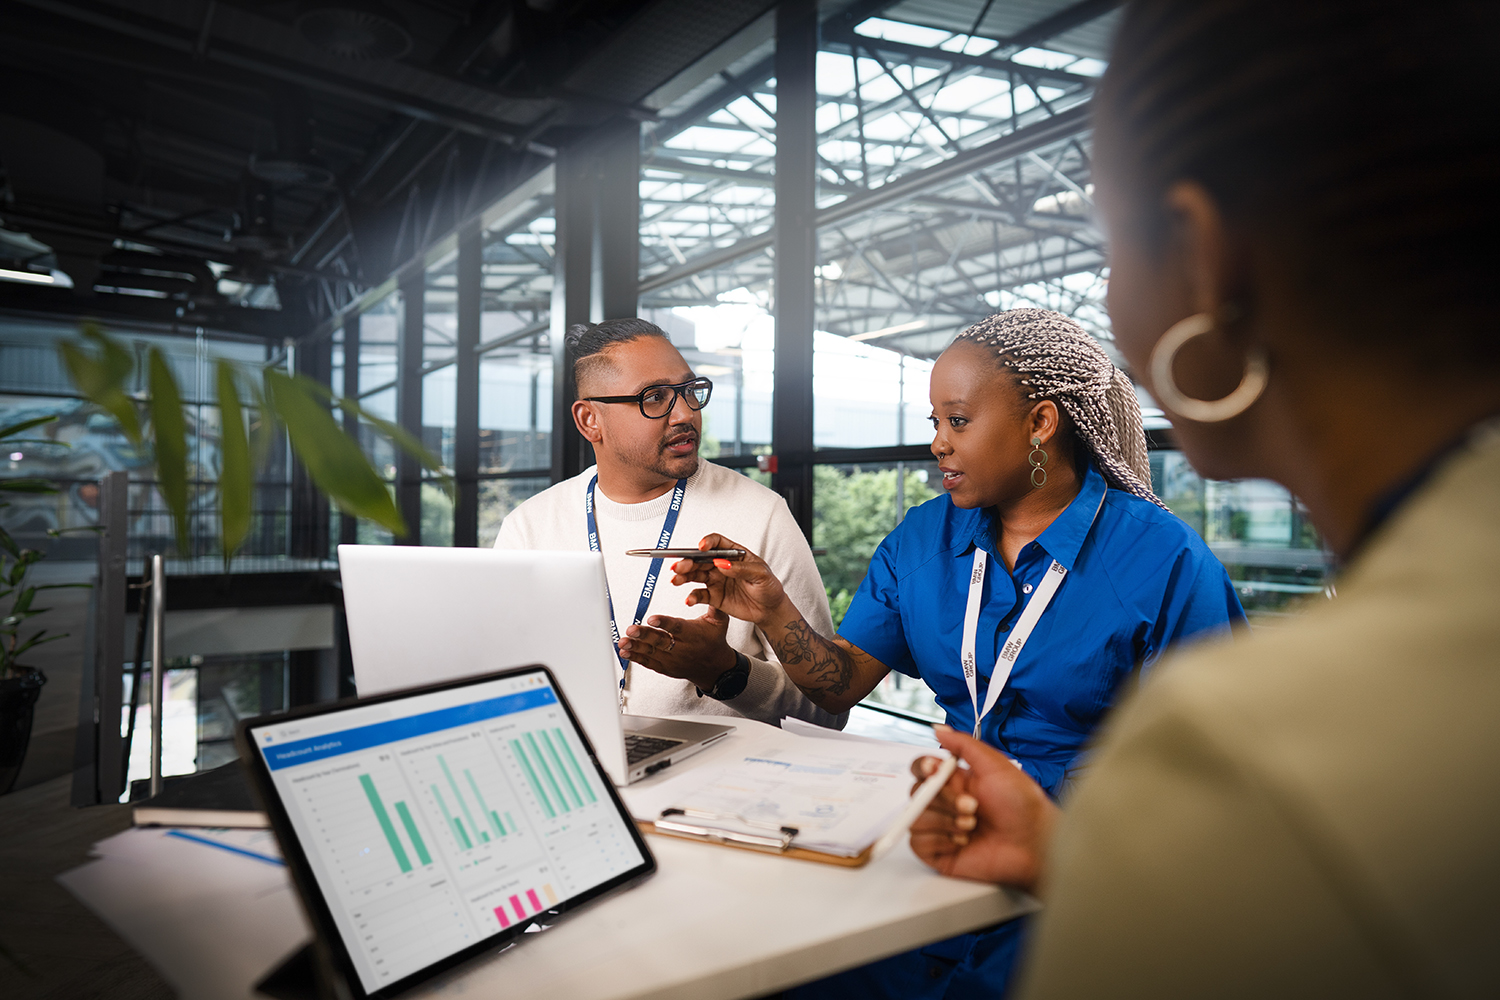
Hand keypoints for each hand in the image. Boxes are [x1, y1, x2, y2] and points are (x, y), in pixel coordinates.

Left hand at [617, 609, 735, 689]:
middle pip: (661, 641)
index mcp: (693, 635)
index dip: (664, 623)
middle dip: (644, 635)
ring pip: (652, 653)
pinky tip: (625, 652)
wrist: (714, 667)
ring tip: (624, 641)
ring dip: (636, 647)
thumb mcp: (719, 621)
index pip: (677, 628)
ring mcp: (673, 660)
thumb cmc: (714, 640)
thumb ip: (712, 603)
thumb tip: (706, 587)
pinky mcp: (665, 667)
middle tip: (632, 629)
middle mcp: (682, 648)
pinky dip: (636, 658)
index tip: (652, 618)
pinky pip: (649, 663)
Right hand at [669, 534, 790, 627]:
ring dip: (683, 576)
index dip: (707, 543)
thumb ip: (740, 569)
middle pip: (700, 559)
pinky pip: (699, 595)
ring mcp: (716, 580)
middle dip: (688, 562)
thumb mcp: (760, 575)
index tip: (701, 548)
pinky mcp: (714, 596)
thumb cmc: (769, 587)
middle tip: (680, 567)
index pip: (716, 543)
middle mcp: (721, 565)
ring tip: (676, 580)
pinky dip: (692, 597)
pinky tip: (689, 599)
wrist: (770, 610)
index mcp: (733, 554)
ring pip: (695, 575)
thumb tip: (721, 563)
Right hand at [908, 726, 1058, 893]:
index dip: (923, 768)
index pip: (923, 769)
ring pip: (915, 817)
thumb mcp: (995, 766)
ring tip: (970, 825)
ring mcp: (942, 829)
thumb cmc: (1023, 807)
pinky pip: (918, 843)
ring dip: (943, 821)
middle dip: (943, 799)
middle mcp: (946, 804)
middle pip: (917, 793)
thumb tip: (938, 729)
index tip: (936, 770)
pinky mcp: (940, 853)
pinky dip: (938, 840)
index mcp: (956, 782)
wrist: (1034, 844)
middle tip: (971, 806)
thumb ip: (964, 745)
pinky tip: (962, 842)